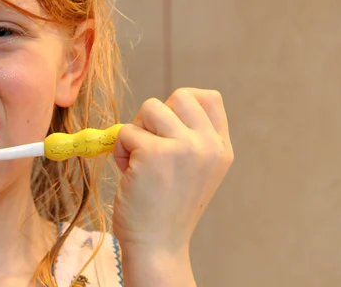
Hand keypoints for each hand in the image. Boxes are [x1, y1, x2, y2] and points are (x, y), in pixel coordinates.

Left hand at [112, 88, 233, 255]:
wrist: (157, 245)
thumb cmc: (166, 207)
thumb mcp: (194, 170)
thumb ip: (189, 138)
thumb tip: (159, 108)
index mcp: (220, 148)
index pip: (210, 98)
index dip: (182, 103)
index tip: (167, 126)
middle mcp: (208, 146)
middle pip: (179, 96)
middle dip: (155, 115)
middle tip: (149, 144)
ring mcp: (183, 148)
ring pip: (150, 107)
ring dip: (136, 131)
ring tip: (137, 160)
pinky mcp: (154, 154)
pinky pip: (126, 132)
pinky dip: (120, 150)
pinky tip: (129, 175)